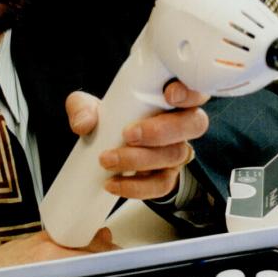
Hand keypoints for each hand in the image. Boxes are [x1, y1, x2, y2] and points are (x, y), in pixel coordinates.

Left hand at [66, 80, 208, 200]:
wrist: (106, 148)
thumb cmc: (109, 118)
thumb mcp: (90, 106)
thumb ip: (82, 107)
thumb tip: (84, 123)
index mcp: (172, 98)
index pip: (195, 89)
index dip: (189, 92)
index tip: (169, 94)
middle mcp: (183, 123)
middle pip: (194, 124)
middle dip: (161, 130)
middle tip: (128, 134)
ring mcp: (178, 150)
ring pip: (175, 155)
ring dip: (140, 160)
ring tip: (108, 160)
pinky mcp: (167, 175)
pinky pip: (162, 185)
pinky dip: (136, 187)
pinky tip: (113, 183)